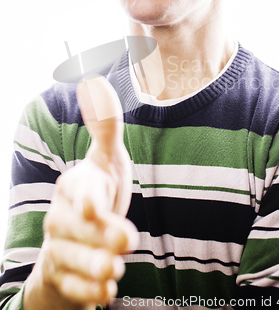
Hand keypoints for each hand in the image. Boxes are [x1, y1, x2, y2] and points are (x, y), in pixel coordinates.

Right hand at [24, 76, 137, 309]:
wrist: (75, 238)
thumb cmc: (95, 194)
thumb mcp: (106, 160)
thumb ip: (105, 127)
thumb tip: (94, 81)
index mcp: (74, 186)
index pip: (79, 193)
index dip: (88, 202)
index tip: (96, 208)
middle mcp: (60, 216)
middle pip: (74, 228)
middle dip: (99, 237)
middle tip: (127, 243)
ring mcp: (58, 247)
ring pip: (70, 259)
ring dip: (93, 267)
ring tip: (115, 273)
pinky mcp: (61, 275)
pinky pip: (70, 287)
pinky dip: (87, 292)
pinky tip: (105, 294)